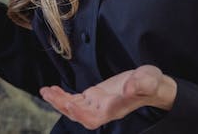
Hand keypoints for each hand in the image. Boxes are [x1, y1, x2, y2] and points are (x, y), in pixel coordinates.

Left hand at [40, 65, 176, 128]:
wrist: (152, 85)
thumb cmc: (152, 83)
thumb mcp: (150, 79)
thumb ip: (142, 84)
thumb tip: (130, 88)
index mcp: (115, 108)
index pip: (94, 118)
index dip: (81, 114)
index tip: (69, 105)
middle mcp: (104, 109)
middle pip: (79, 115)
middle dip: (62, 106)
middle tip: (48, 93)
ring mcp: (98, 104)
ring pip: (74, 108)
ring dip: (59, 100)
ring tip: (45, 91)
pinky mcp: (94, 96)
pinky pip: (75, 100)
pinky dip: (63, 95)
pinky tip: (53, 89)